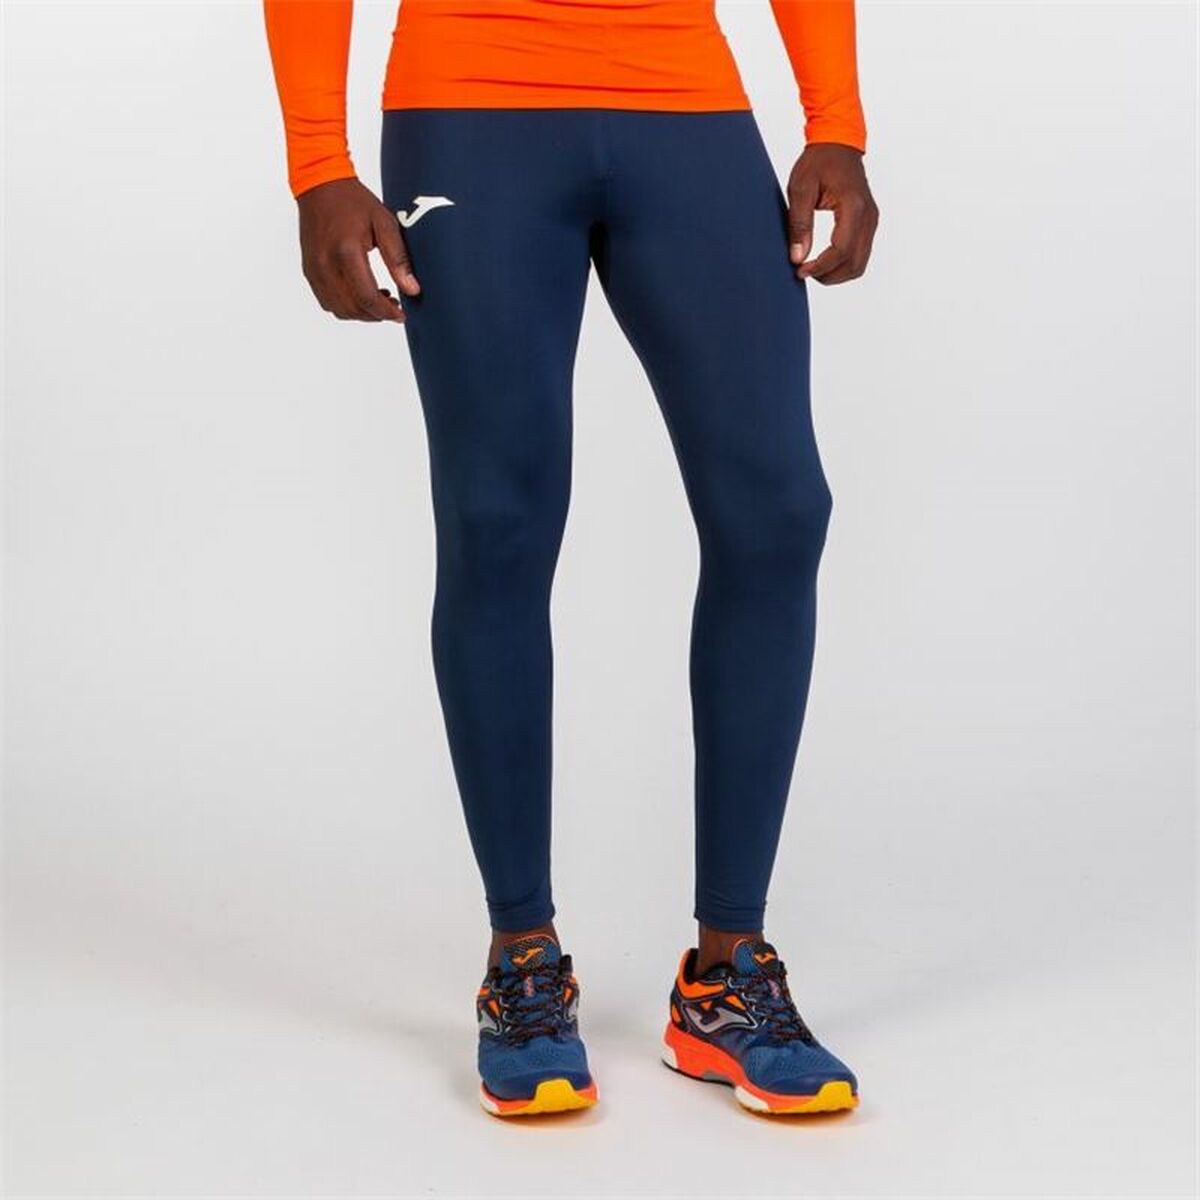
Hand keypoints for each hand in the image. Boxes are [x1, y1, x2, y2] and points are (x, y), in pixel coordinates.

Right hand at [296, 177, 419, 321]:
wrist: (320, 186)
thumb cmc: (353, 201)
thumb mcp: (384, 223)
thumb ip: (398, 259)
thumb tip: (412, 289)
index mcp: (346, 252)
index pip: (367, 298)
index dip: (387, 312)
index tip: (401, 314)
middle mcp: (325, 265)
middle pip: (354, 309)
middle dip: (377, 314)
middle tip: (394, 307)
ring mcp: (314, 270)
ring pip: (339, 310)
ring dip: (361, 313)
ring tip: (379, 299)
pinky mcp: (309, 271)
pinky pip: (327, 301)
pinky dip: (346, 306)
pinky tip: (360, 293)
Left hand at [786, 144, 878, 285]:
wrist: (838, 143)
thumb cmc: (819, 161)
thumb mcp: (801, 189)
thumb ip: (799, 224)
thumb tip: (798, 257)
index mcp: (853, 206)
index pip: (841, 250)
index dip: (820, 267)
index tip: (800, 270)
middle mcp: (868, 216)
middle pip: (854, 263)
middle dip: (828, 275)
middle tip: (804, 272)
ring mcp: (871, 220)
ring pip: (860, 263)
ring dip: (836, 274)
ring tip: (813, 268)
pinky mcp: (869, 223)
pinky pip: (860, 254)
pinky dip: (843, 264)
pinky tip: (824, 260)